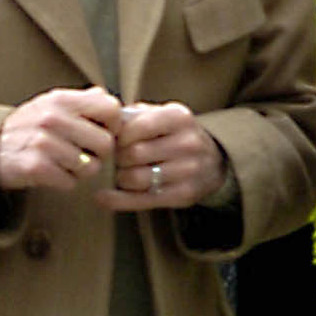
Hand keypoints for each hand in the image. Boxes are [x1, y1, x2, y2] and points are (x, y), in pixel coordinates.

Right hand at [0, 86, 121, 191]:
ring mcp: (44, 142)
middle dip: (99, 155)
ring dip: (81, 171)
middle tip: (83, 154)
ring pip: (90, 167)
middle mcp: (53, 118)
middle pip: (106, 144)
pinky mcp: (36, 167)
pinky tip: (52, 173)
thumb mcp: (50, 104)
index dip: (113, 125)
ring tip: (64, 164)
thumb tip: (106, 97)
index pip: (111, 109)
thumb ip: (81, 101)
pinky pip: (70, 182)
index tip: (101, 132)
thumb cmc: (28, 127)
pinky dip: (65, 182)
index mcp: (62, 100)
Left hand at [97, 102, 227, 211]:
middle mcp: (187, 143)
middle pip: (133, 154)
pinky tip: (102, 198)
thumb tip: (105, 124)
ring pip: (135, 178)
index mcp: (179, 117)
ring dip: (121, 177)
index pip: (135, 127)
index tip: (117, 141)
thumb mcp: (162, 116)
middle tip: (119, 159)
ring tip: (123, 173)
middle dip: (118, 158)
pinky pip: (141, 200)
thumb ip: (134, 115)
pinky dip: (117, 200)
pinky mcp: (183, 196)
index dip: (118, 136)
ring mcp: (188, 171)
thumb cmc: (176, 136)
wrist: (213, 162)